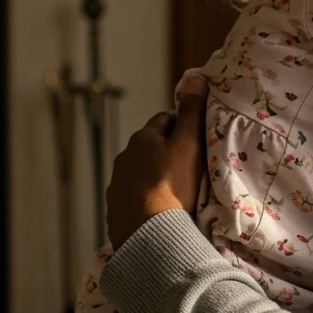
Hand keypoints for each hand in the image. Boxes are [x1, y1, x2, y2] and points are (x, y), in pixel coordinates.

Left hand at [106, 74, 207, 250]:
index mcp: (142, 138)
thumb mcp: (189, 145)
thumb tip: (195, 78)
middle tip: (190, 166)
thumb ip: (192, 113)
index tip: (196, 139)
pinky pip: (133, 196)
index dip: (182, 126)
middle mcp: (124, 157)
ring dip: (154, 175)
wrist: (149, 234)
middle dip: (166, 151)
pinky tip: (160, 208)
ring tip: (176, 191)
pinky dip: (145, 197)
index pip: (164, 120)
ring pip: (140, 171)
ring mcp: (117, 184)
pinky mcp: (115, 208)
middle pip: (150, 147)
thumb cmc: (172, 186)